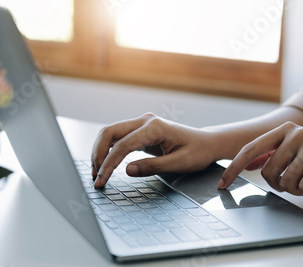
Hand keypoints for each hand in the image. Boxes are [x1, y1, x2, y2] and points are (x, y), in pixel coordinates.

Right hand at [91, 113, 217, 187]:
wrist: (207, 143)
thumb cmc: (197, 153)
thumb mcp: (179, 164)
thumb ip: (153, 167)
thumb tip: (127, 171)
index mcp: (155, 127)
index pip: (123, 145)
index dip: (109, 164)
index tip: (101, 181)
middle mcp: (145, 121)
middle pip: (109, 132)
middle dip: (98, 155)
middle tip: (95, 177)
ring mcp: (142, 124)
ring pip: (110, 133)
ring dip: (100, 152)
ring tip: (97, 173)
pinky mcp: (140, 131)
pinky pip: (118, 138)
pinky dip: (108, 150)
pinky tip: (105, 165)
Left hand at [219, 122, 302, 194]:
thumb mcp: (295, 154)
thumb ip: (272, 156)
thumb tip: (247, 164)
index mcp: (283, 131)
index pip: (250, 150)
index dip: (233, 168)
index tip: (222, 184)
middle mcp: (295, 133)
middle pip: (269, 173)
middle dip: (280, 186)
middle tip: (296, 183)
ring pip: (287, 182)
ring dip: (299, 189)